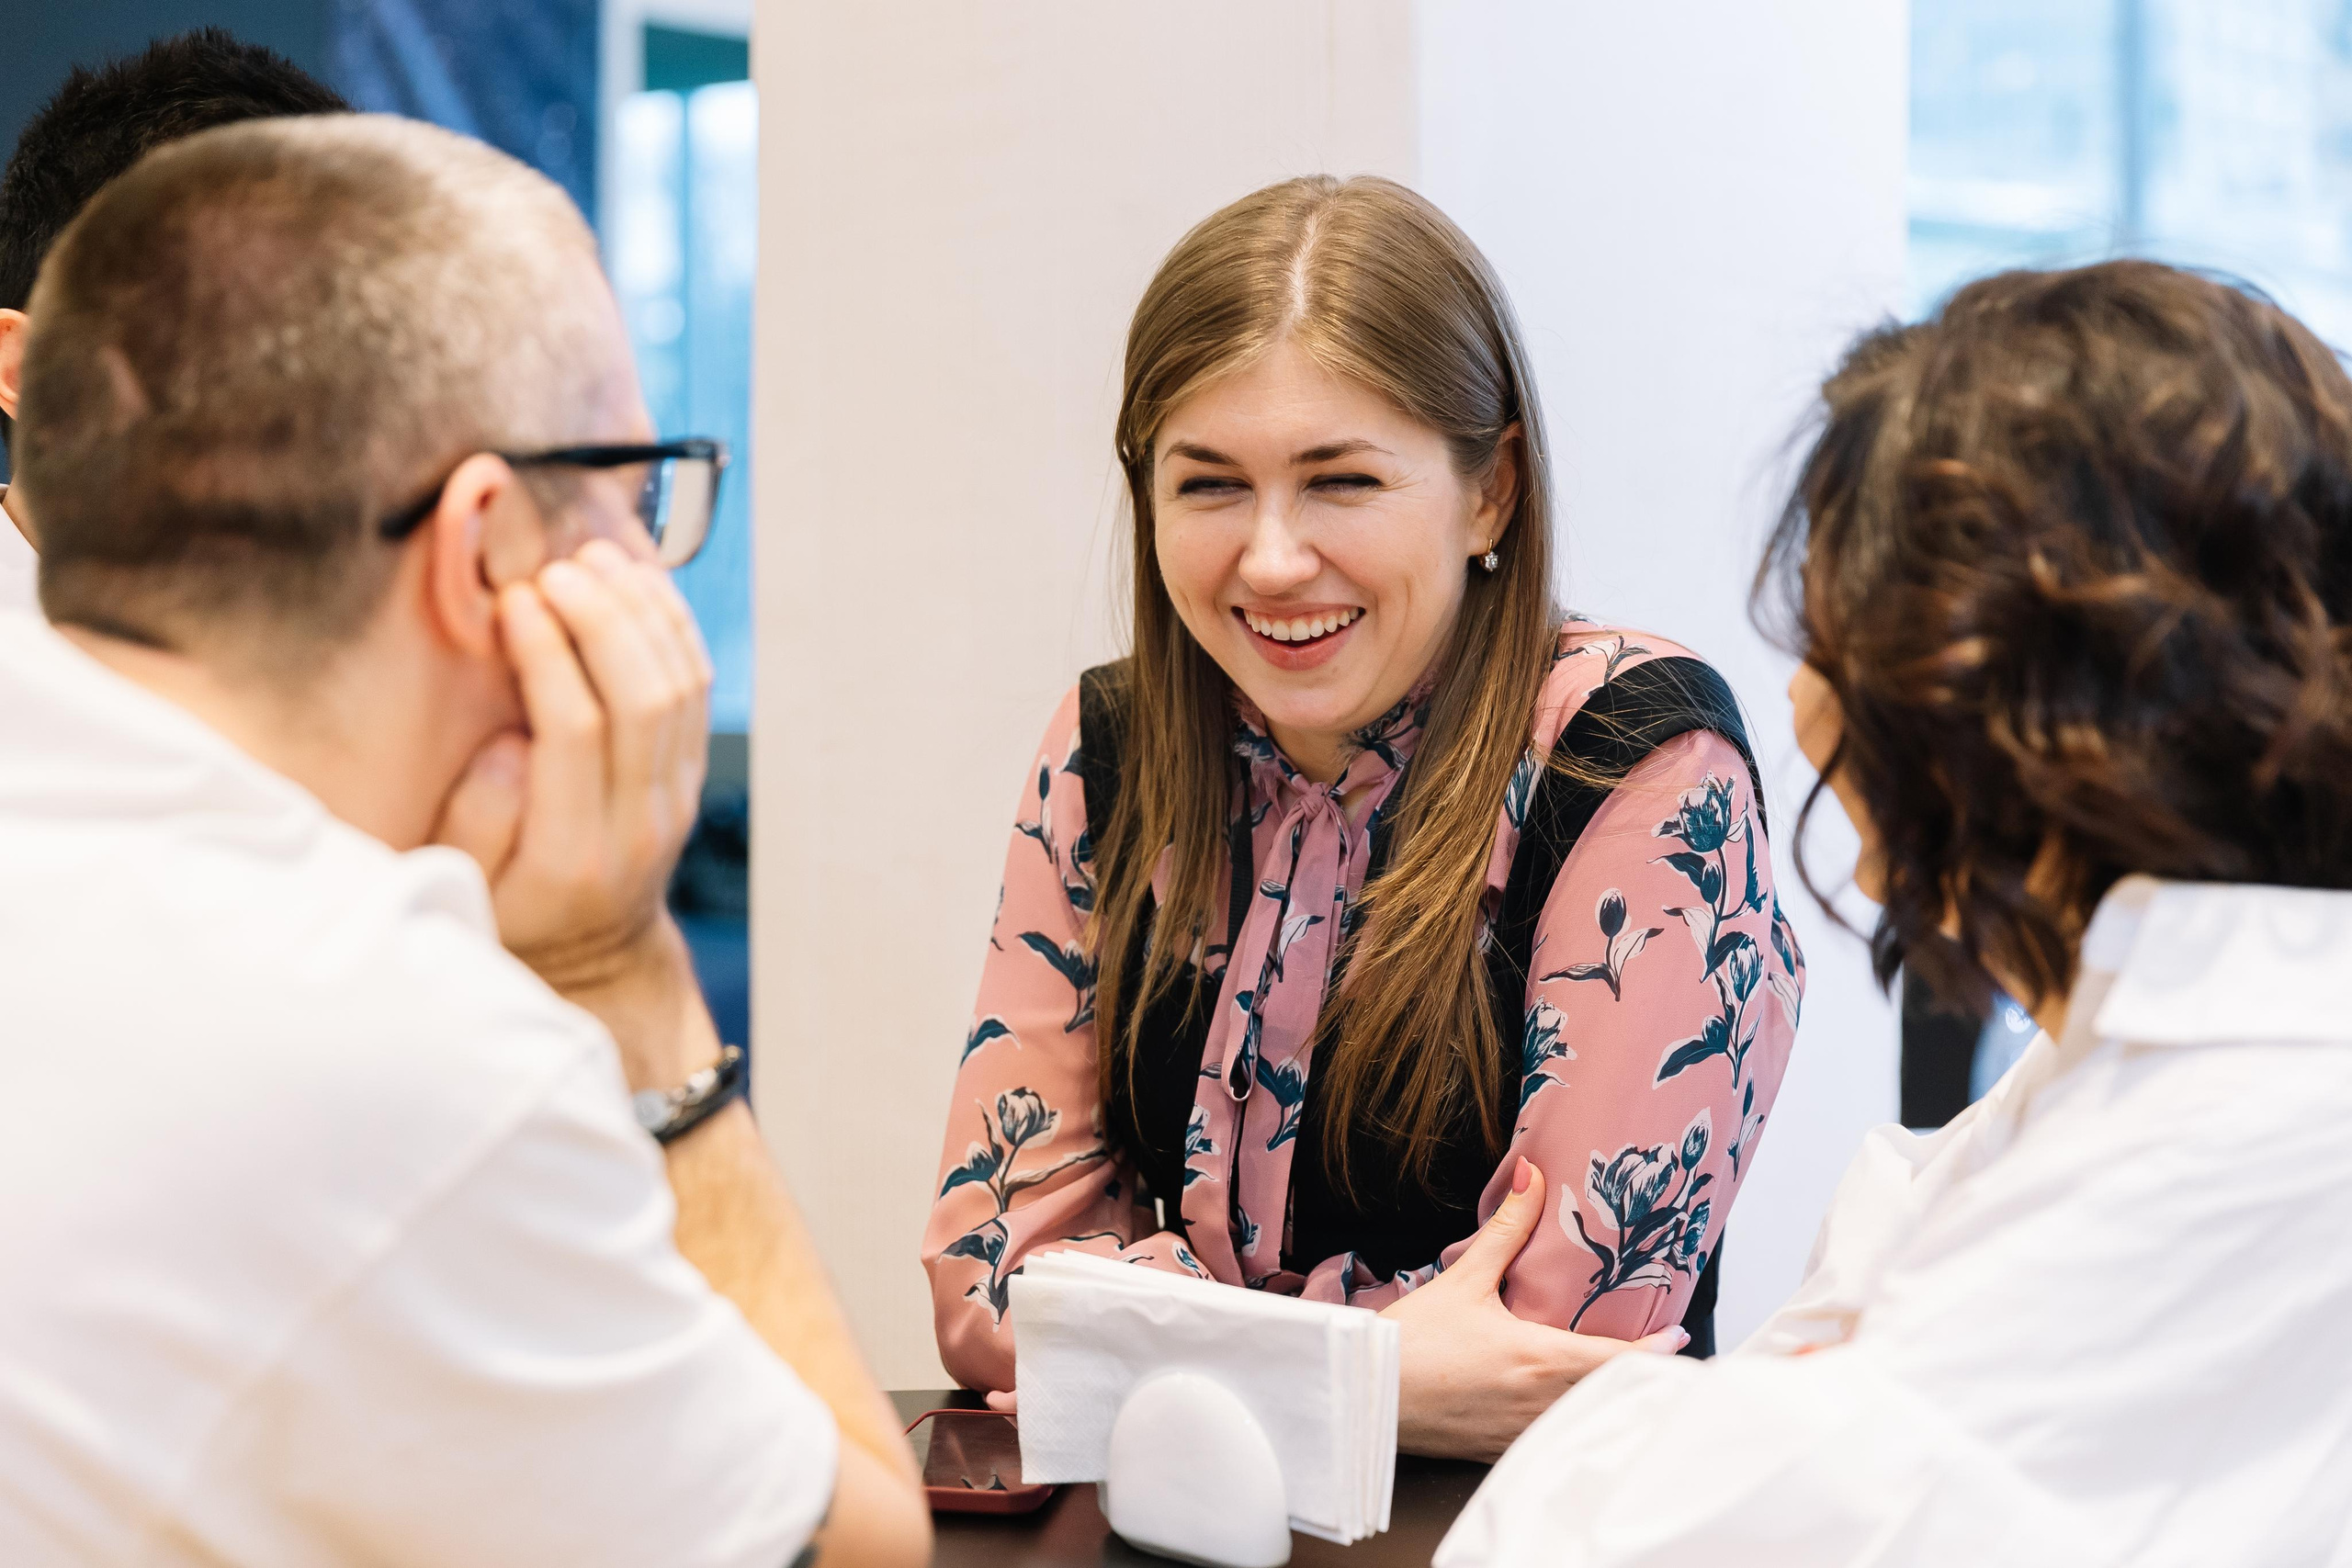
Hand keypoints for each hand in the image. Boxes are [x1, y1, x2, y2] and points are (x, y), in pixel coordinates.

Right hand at [432, 540, 714, 1085]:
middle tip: (555, 569)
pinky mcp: (691, 776)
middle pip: (643, 698)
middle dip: (602, 620)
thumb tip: (512, 744)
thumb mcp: (463, 889)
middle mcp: (640, 824)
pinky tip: (638, 584)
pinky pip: (697, 688)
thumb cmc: (510, 916)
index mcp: (574, 853)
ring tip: (593, 560)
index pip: (578, 733)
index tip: (514, 601)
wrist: (594, 959)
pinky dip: (673, 628)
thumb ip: (476, 823)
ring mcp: (676, 799)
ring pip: (680, 687)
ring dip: (642, 613)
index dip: (550, 655)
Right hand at [1380, 1158, 1683, 1461]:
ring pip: (1586, 1423)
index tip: (1680, 1338)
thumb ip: (1507, 1228)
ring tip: (1620, 1383)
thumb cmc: (1411, 1341)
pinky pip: (1551, 1441)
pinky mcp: (1499, 1452)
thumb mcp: (1464, 1279)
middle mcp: (1540, 1403)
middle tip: (1658, 1358)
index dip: (1658, 1350)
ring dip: (1607, 1404)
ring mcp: (1521, 1435)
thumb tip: (1530, 1175)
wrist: (1362, 1395)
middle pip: (1614, 1397)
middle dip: (1639, 1378)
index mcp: (1540, 1359)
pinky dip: (1568, 1425)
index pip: (1620, 1360)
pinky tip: (1565, 1411)